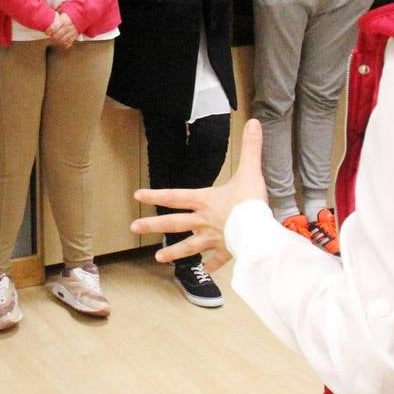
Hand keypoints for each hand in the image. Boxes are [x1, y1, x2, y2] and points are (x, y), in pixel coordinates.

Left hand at [45, 11, 77, 48]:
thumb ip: (55, 17)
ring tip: (56, 39)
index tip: (47, 32)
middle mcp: (68, 27)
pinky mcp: (75, 36)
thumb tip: (46, 18)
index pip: (54, 28)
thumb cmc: (69, 15)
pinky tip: (62, 42)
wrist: (81, 15)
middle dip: (52, 37)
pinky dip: (65, 44)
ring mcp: (72, 32)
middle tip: (51, 36)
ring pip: (62, 41)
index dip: (49, 31)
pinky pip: (69, 43)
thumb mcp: (62, 13)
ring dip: (57, 41)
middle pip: (57, 36)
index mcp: (64, 20)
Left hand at [131, 119, 266, 271]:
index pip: (175, 196)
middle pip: (174, 223)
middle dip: (153, 225)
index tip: (137, 195)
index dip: (156, 194)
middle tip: (133, 228)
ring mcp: (213, 238)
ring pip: (189, 246)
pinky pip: (217, 259)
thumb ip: (251, 147)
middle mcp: (204, 220)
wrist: (260, 232)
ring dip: (174, 252)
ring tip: (158, 258)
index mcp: (205, 200)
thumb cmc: (251, 202)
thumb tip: (254, 122)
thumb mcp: (251, 171)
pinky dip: (211, 265)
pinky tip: (206, 271)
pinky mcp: (227, 250)